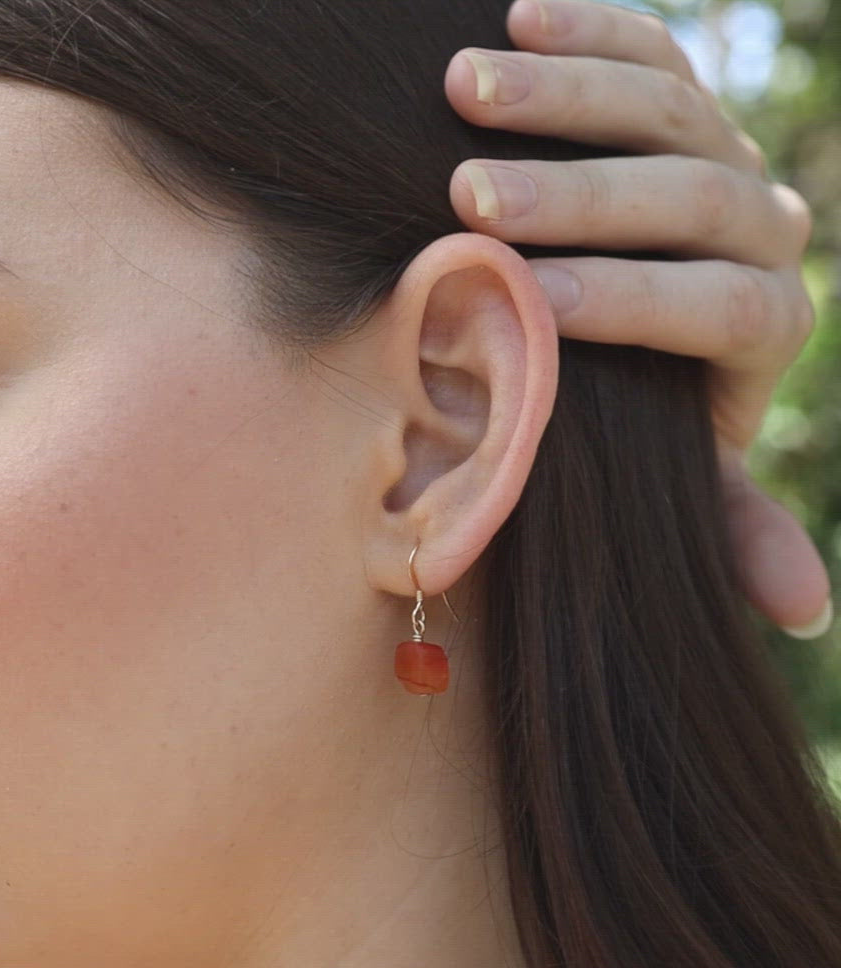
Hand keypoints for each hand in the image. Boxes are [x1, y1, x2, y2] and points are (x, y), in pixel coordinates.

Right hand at [444, 0, 832, 638]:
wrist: (635, 313)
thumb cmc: (645, 407)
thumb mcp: (687, 469)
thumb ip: (736, 522)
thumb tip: (807, 612)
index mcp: (767, 321)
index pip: (712, 300)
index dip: (628, 300)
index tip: (532, 303)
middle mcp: (764, 226)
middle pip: (689, 193)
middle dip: (578, 194)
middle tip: (473, 192)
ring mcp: (726, 151)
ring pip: (665, 105)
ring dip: (561, 93)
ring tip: (458, 89)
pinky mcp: (687, 102)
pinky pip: (645, 49)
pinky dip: (582, 31)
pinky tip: (506, 23)